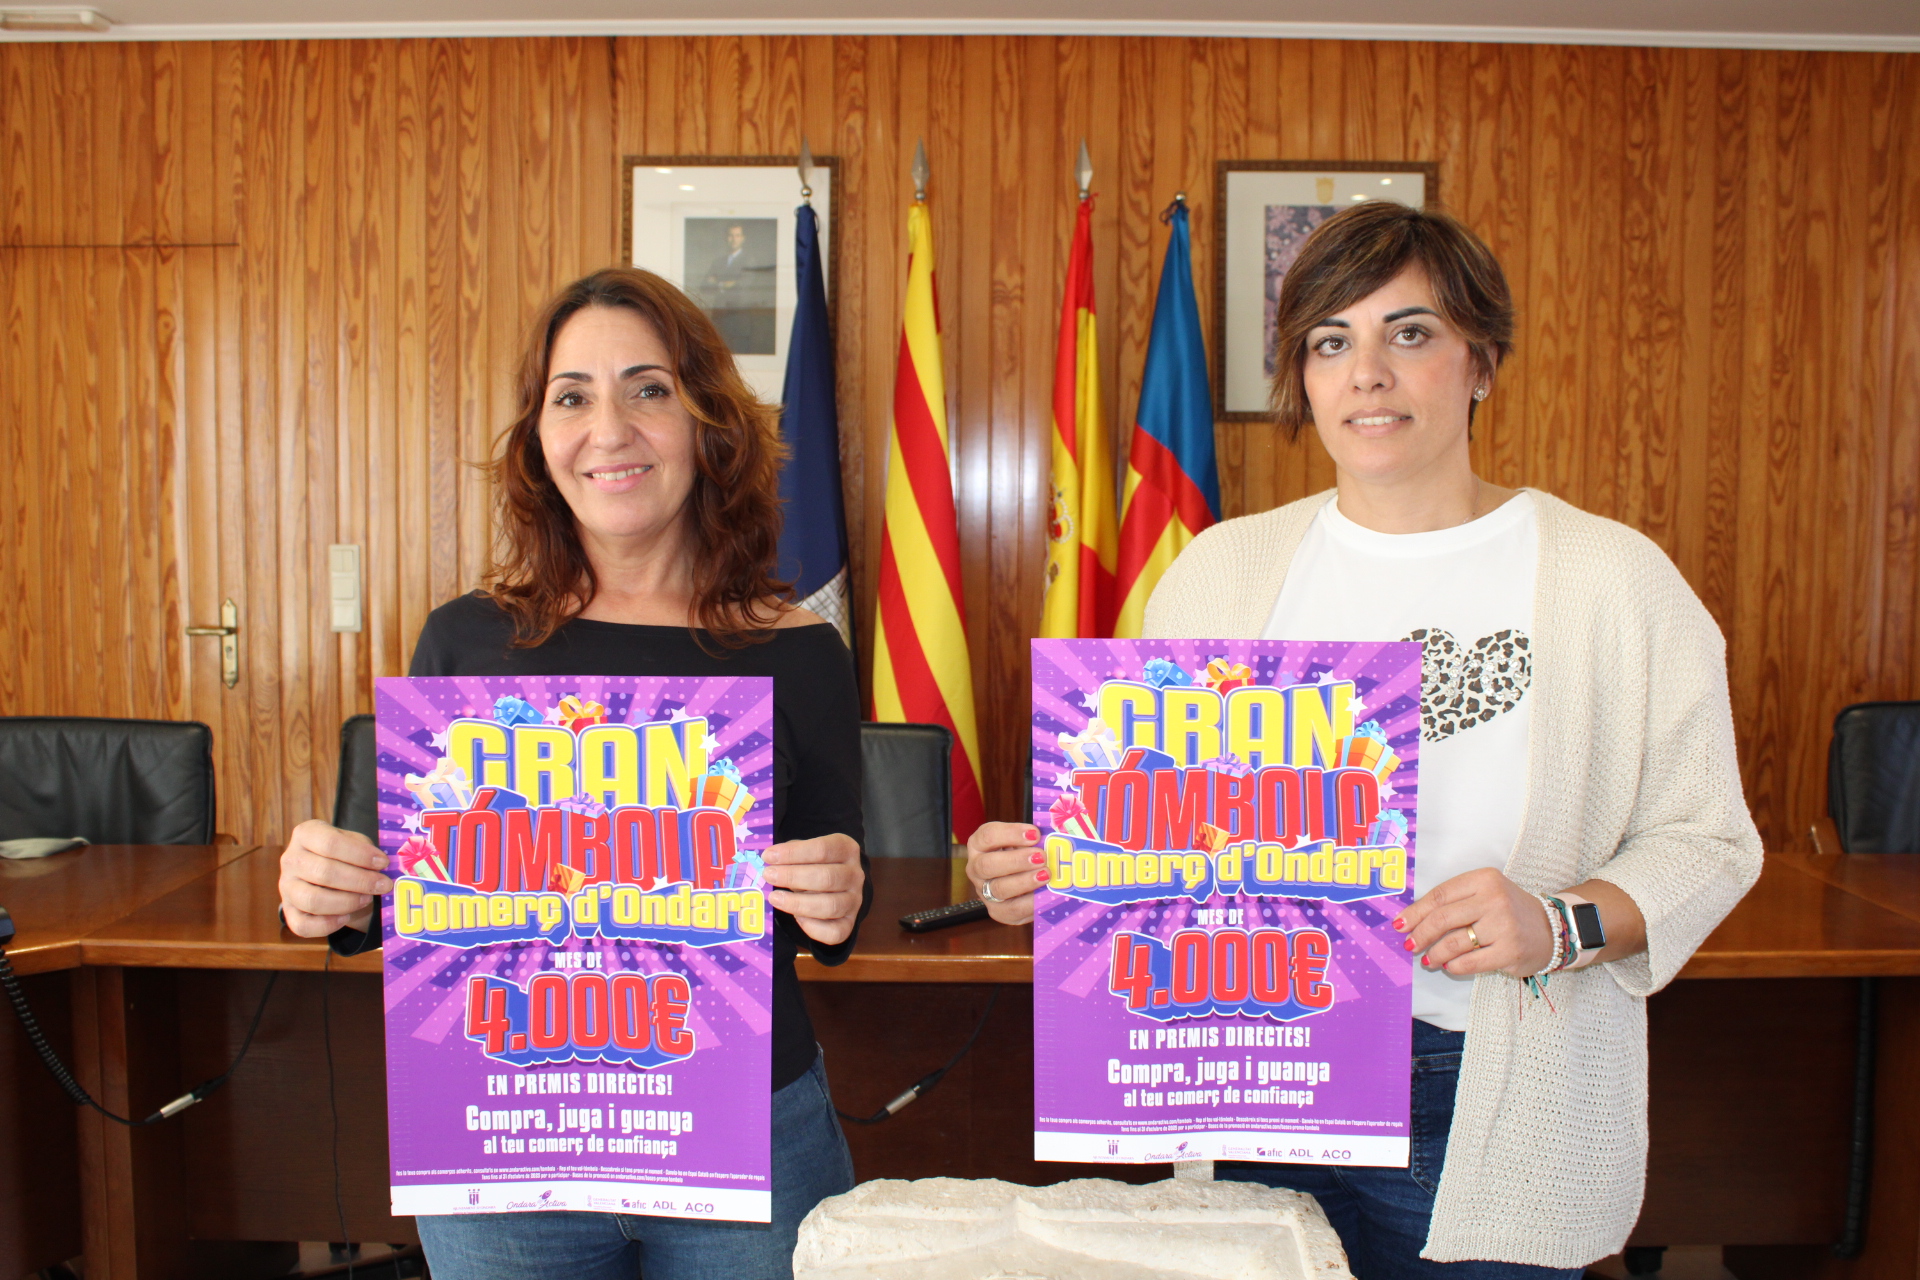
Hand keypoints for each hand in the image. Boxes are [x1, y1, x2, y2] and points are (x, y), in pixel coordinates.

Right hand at [278, 819, 392, 937]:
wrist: (329, 875)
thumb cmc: (346, 855)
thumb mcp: (356, 843)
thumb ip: (365, 850)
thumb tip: (381, 866)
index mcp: (306, 834)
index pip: (330, 843)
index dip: (360, 855)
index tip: (383, 863)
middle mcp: (291, 859)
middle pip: (324, 872)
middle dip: (360, 881)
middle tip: (383, 885)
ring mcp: (286, 887)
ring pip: (312, 900)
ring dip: (346, 902)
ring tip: (367, 899)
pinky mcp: (288, 911)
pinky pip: (303, 925)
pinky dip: (327, 925)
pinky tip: (346, 918)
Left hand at [761, 834, 863, 946]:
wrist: (835, 886)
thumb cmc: (815, 865)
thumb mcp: (807, 851)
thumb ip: (792, 853)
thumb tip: (770, 859)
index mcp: (846, 849)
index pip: (823, 849)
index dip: (794, 853)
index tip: (769, 856)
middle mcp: (855, 875)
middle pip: (827, 877)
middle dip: (793, 877)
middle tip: (769, 876)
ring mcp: (854, 901)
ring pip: (830, 906)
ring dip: (798, 903)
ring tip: (775, 898)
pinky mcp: (849, 923)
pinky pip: (834, 932)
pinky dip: (812, 927)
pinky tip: (796, 917)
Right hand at [964, 822, 1046, 924]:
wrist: (1024, 884)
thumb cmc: (1023, 855)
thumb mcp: (1024, 842)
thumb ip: (1034, 838)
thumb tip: (1053, 836)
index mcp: (979, 844)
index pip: (988, 835)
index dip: (1011, 833)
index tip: (1035, 833)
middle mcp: (976, 868)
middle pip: (988, 864)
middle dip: (1016, 860)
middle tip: (1041, 857)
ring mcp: (984, 892)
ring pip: (999, 888)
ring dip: (1024, 881)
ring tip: (1045, 875)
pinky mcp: (998, 911)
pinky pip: (1013, 909)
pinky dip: (1031, 902)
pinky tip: (1045, 894)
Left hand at [1396, 867, 1552, 977]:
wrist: (1553, 928)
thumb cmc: (1508, 910)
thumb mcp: (1485, 893)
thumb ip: (1454, 901)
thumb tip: (1413, 920)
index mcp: (1484, 879)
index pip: (1439, 895)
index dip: (1415, 912)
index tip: (1400, 925)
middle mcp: (1494, 899)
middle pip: (1443, 918)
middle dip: (1421, 934)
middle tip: (1410, 944)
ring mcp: (1503, 926)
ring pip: (1454, 943)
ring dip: (1435, 954)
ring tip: (1428, 959)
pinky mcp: (1510, 951)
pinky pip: (1471, 962)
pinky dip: (1454, 966)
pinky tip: (1448, 966)